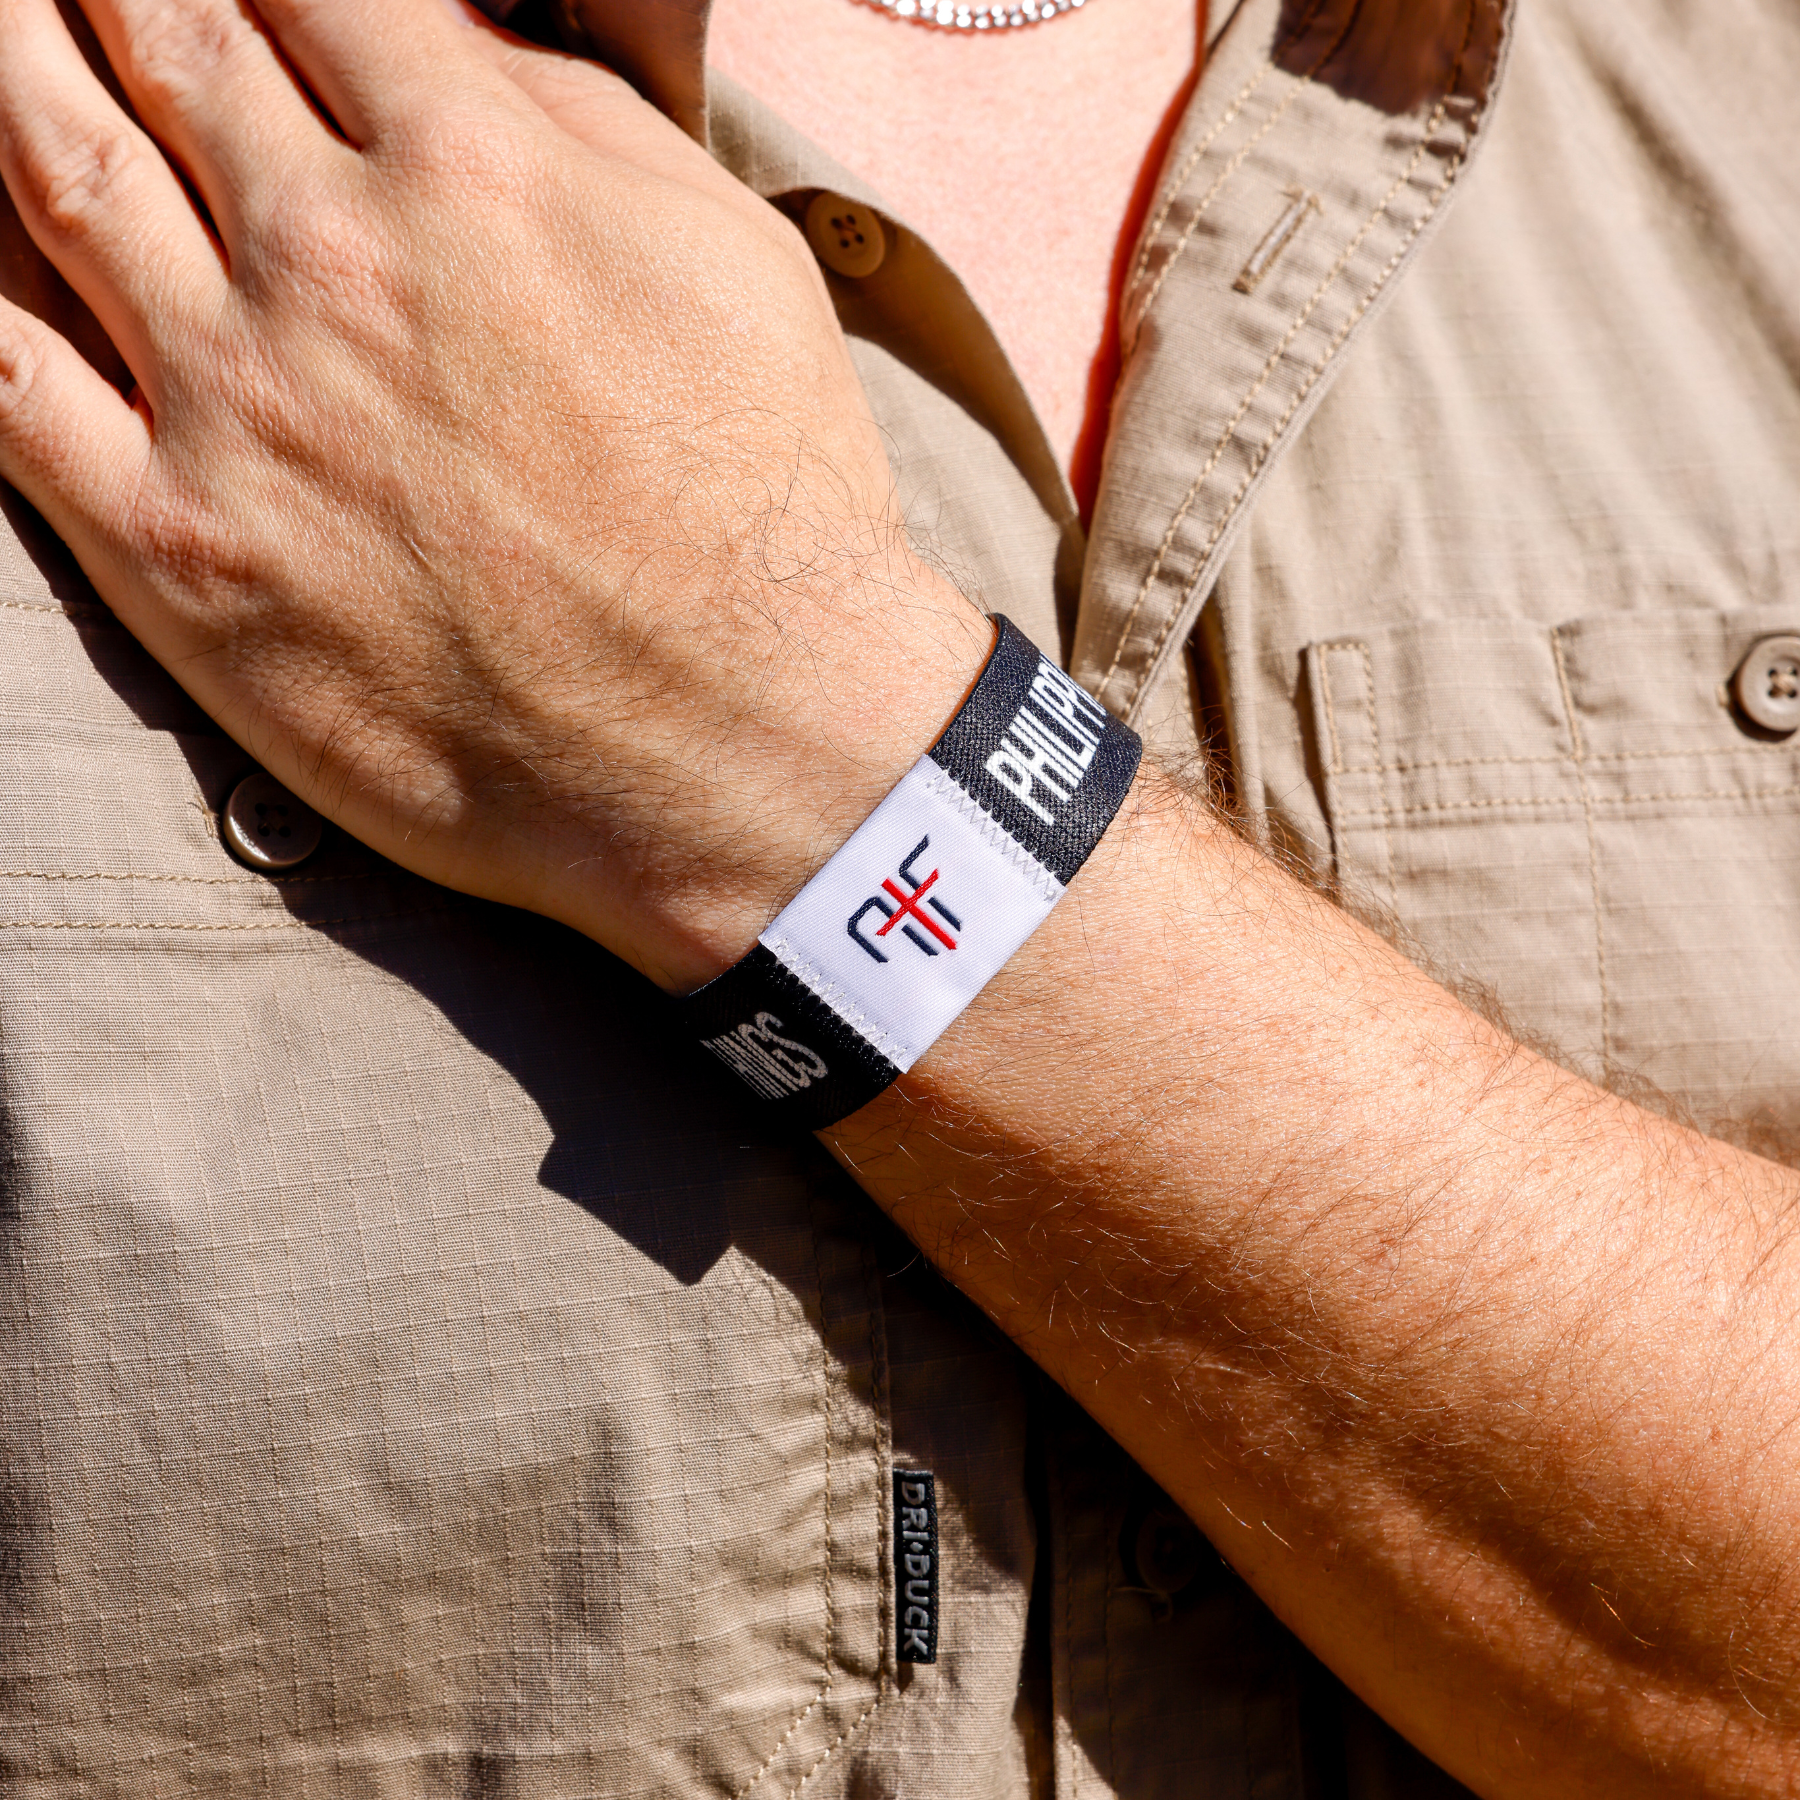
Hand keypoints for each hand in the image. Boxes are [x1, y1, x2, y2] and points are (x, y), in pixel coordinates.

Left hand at [0, 0, 989, 987]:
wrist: (750, 744)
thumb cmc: (772, 514)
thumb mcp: (734, 263)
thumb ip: (582, 125)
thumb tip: (460, 46)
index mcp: (474, 170)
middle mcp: (331, 261)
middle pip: (156, 41)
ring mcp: (237, 407)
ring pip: (56, 173)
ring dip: (3, 70)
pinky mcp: (182, 557)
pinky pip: (7, 392)